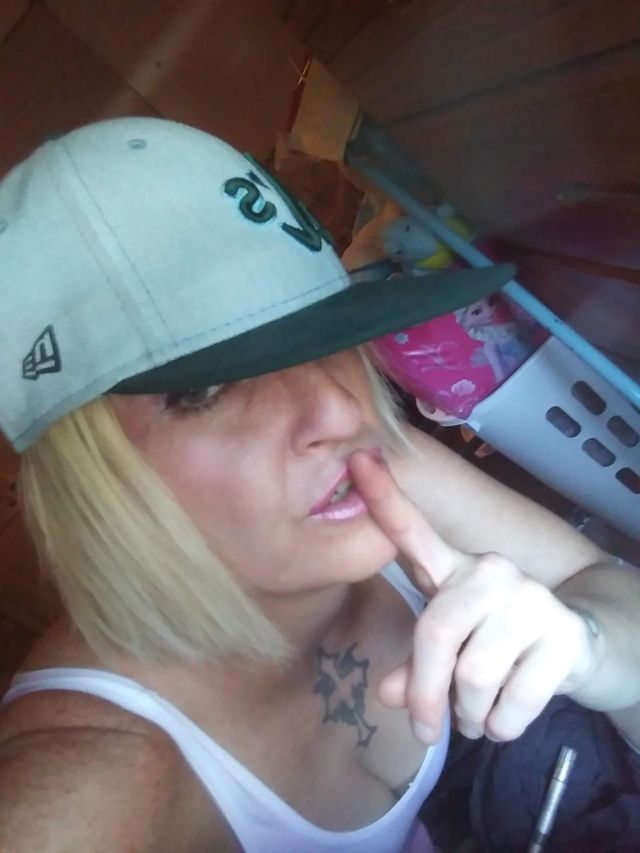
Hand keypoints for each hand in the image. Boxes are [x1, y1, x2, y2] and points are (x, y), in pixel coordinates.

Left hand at [349, 450, 594, 743]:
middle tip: (428, 728)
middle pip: (436, 633)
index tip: (357, 458)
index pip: (413, 532)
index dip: (384, 499)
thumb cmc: (498, 644)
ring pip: (474, 676)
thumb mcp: (452, 651)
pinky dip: (501, 726)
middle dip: (427, 694)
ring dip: (468, 715)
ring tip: (475, 716)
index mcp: (454, 569)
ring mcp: (529, 598)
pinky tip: (505, 718)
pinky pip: (513, 701)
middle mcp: (490, 572)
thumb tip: (388, 694)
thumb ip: (416, 668)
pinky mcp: (562, 632)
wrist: (577, 648)